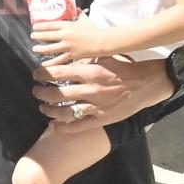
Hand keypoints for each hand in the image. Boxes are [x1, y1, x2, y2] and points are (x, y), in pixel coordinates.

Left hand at [31, 56, 169, 131]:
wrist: (147, 84)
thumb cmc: (124, 68)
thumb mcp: (104, 58)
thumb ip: (84, 60)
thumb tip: (64, 56)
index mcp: (91, 72)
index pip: (58, 73)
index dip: (42, 75)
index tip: (37, 75)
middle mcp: (91, 90)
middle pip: (56, 94)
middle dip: (41, 93)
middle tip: (36, 91)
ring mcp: (96, 106)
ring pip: (64, 112)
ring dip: (48, 110)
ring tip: (43, 107)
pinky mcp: (102, 119)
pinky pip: (78, 126)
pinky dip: (62, 127)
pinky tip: (54, 124)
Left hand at [32, 15, 110, 61]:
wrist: (101, 41)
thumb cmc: (93, 30)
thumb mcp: (84, 20)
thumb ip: (79, 14)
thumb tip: (77, 8)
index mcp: (67, 26)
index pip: (50, 24)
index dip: (40, 25)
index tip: (34, 26)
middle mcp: (65, 35)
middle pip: (47, 36)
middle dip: (38, 36)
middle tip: (32, 36)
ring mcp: (67, 46)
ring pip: (50, 48)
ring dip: (41, 49)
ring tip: (35, 49)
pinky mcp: (71, 55)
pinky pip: (58, 59)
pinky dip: (50, 62)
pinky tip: (44, 63)